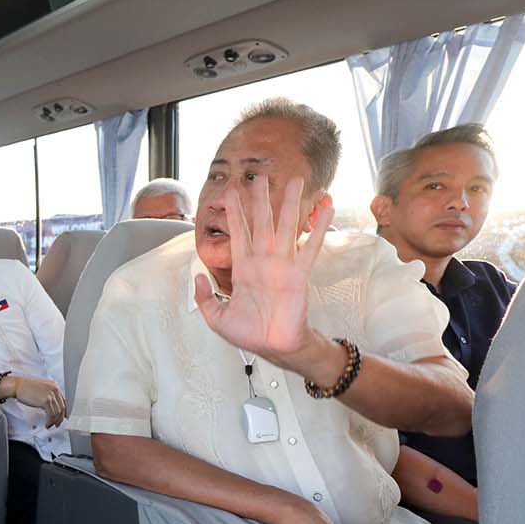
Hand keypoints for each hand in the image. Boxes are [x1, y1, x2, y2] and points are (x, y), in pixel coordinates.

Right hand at [2, 375, 65, 426]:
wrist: (17, 385)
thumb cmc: (25, 387)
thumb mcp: (40, 388)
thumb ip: (48, 395)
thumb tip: (51, 406)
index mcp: (54, 385)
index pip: (63, 400)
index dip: (63, 411)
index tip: (62, 416)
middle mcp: (54, 389)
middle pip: (62, 407)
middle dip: (60, 418)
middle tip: (57, 423)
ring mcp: (51, 395)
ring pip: (57, 412)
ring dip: (54, 421)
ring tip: (50, 425)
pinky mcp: (46, 401)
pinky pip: (51, 414)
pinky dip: (50, 421)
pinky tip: (47, 424)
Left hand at [194, 176, 333, 364]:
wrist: (273, 348)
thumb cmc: (249, 334)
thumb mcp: (216, 317)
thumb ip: (204, 298)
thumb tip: (198, 277)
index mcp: (243, 269)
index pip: (239, 233)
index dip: (235, 213)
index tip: (231, 193)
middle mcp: (263, 262)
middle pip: (262, 222)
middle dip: (260, 199)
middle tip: (260, 176)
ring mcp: (282, 265)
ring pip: (287, 227)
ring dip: (291, 204)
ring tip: (297, 181)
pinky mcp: (299, 274)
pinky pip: (311, 247)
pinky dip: (319, 227)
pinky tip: (326, 209)